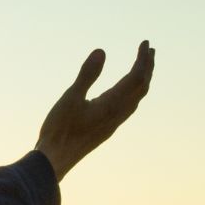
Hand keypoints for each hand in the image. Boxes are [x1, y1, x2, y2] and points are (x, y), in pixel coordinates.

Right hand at [35, 41, 154, 180]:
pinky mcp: (106, 129)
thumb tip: (101, 51)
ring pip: (136, 99)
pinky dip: (134, 93)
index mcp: (112, 105)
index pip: (136, 77)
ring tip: (143, 67)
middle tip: (149, 50)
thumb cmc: (59, 130)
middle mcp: (117, 115)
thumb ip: (87, 75)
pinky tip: (125, 93)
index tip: (145, 42)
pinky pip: (128, 108)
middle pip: (141, 88)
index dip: (143, 59)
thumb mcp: (70, 98)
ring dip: (143, 81)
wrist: (54, 161)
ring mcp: (113, 124)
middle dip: (148, 67)